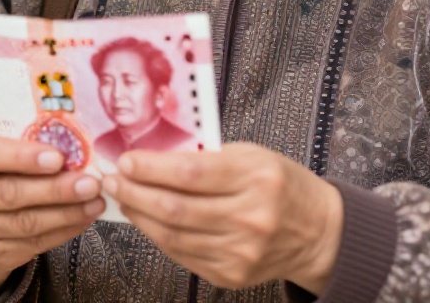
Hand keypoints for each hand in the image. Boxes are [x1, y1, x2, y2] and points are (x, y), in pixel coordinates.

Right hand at [0, 133, 104, 302]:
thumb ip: (24, 143)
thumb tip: (77, 145)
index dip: (20, 156)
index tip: (57, 157)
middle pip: (9, 193)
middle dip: (55, 190)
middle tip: (90, 183)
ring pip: (25, 223)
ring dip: (66, 213)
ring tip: (95, 201)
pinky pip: (32, 243)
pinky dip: (63, 230)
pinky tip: (83, 218)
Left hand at [103, 143, 343, 294]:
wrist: (317, 232)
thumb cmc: (280, 184)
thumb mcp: (252, 156)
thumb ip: (206, 158)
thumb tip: (151, 161)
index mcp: (257, 178)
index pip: (190, 173)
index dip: (150, 168)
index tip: (126, 161)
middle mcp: (251, 217)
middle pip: (175, 207)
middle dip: (135, 192)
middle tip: (113, 180)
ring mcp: (241, 251)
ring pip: (172, 235)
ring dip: (139, 215)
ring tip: (123, 198)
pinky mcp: (231, 274)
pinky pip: (182, 254)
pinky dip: (158, 236)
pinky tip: (146, 220)